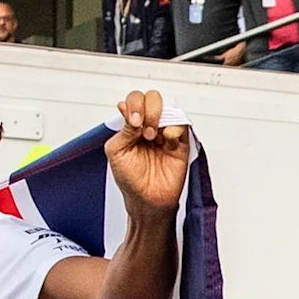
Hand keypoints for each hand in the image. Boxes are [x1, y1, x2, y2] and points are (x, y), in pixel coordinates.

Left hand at [102, 90, 191, 209]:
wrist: (147, 200)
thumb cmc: (130, 179)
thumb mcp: (116, 151)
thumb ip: (124, 128)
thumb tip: (127, 107)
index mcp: (132, 125)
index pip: (135, 100)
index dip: (134, 105)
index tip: (133, 122)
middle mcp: (149, 126)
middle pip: (153, 98)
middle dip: (148, 110)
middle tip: (144, 129)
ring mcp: (165, 134)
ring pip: (169, 108)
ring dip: (160, 119)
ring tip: (153, 136)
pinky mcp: (181, 144)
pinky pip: (182, 126)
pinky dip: (174, 129)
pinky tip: (167, 141)